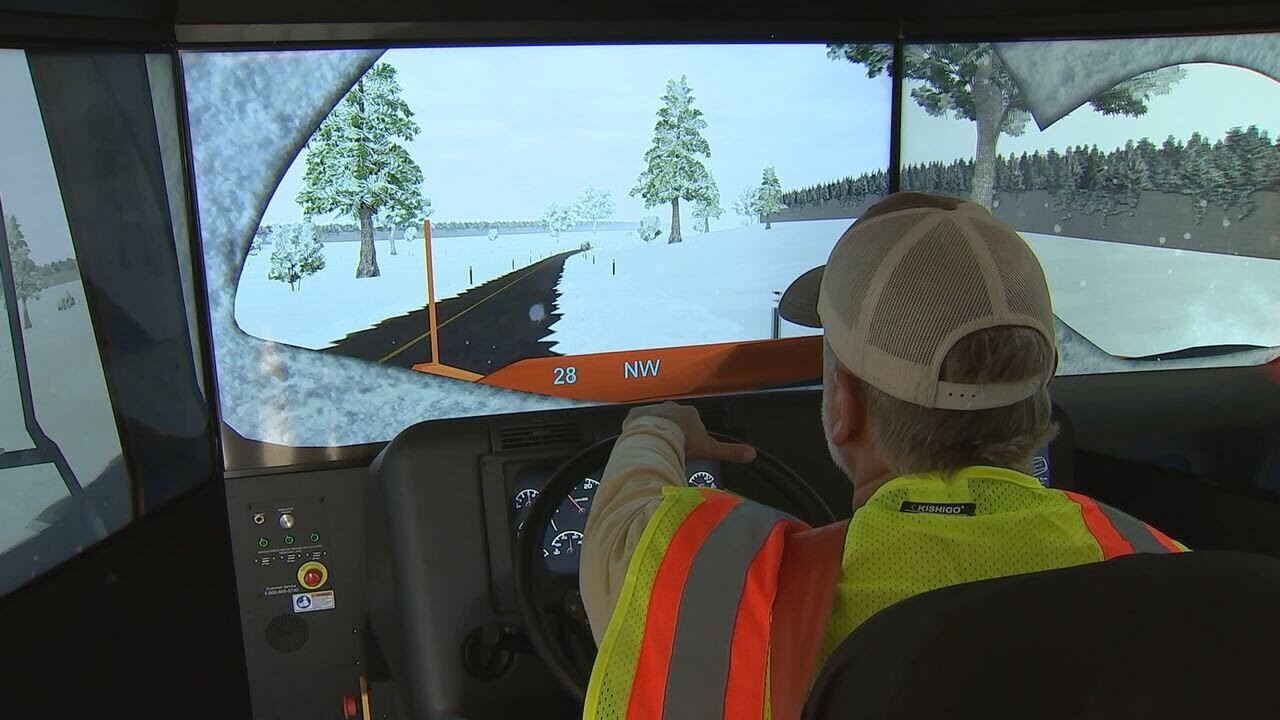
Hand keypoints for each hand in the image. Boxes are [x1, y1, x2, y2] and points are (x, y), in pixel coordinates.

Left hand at [624, 402, 756, 463]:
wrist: (655, 440)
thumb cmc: (683, 443)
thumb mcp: (710, 449)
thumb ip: (730, 451)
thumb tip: (752, 454)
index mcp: (689, 412)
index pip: (693, 421)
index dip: (691, 435)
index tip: (688, 447)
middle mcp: (670, 407)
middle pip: (673, 419)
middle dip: (673, 432)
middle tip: (672, 449)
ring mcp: (651, 409)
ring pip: (655, 420)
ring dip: (655, 431)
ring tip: (655, 449)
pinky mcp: (634, 416)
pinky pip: (637, 423)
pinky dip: (638, 432)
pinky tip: (640, 445)